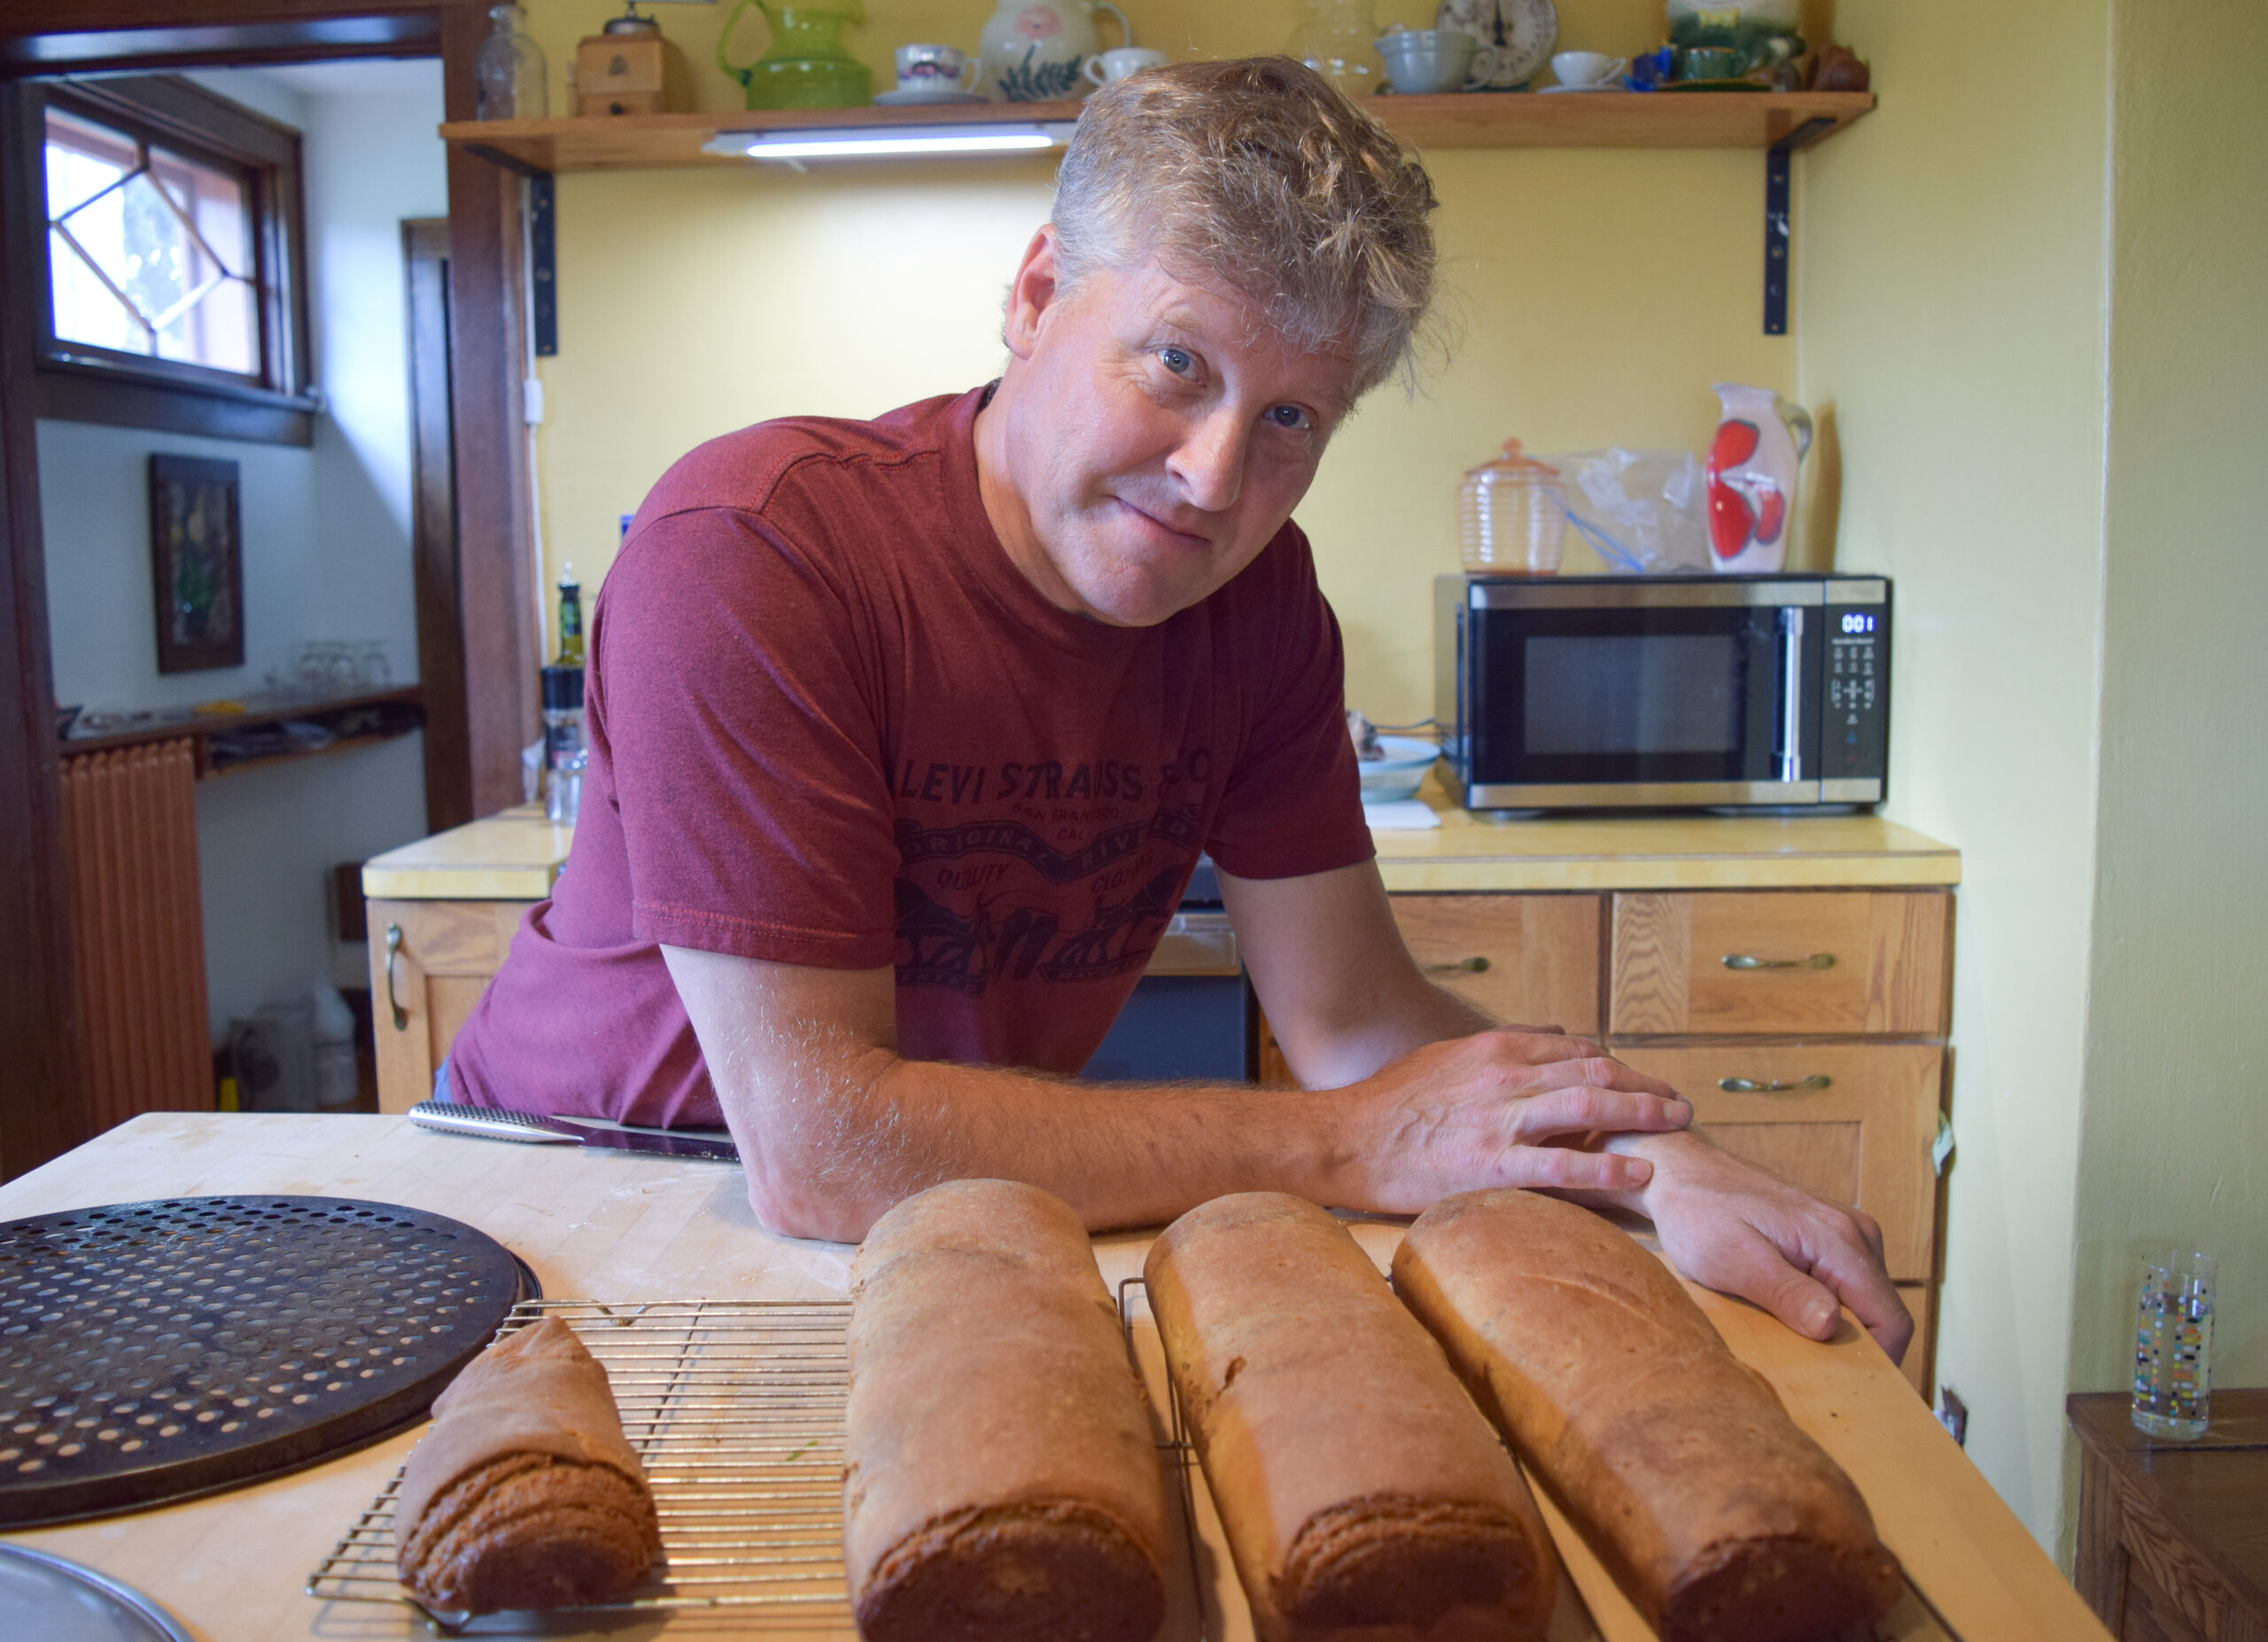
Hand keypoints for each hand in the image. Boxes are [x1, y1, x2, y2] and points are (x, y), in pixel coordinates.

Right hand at [1340, 1030, 1692, 1212]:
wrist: (1345, 1140)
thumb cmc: (1387, 1103)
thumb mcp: (1441, 1058)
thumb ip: (1494, 1050)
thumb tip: (1543, 1036)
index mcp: (1494, 1050)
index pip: (1574, 1049)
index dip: (1615, 1065)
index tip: (1639, 1080)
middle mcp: (1505, 1077)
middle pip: (1594, 1073)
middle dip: (1643, 1086)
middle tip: (1678, 1102)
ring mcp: (1502, 1121)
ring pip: (1590, 1109)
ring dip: (1641, 1114)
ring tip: (1675, 1125)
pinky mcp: (1494, 1166)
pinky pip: (1565, 1166)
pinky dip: (1608, 1168)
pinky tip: (1639, 1173)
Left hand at [1601, 1129, 1913, 1363]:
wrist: (1680, 1173)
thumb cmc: (1699, 1212)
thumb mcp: (1733, 1259)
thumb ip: (1786, 1292)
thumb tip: (1831, 1325)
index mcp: (1839, 1238)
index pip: (1891, 1319)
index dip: (1878, 1363)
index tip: (1843, 1389)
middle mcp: (1855, 1233)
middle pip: (1883, 1314)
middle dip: (1855, 1349)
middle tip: (1808, 1372)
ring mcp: (1845, 1234)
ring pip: (1865, 1304)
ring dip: (1837, 1330)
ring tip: (1790, 1341)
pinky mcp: (1829, 1239)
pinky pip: (1846, 1287)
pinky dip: (1825, 1309)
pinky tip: (1787, 1317)